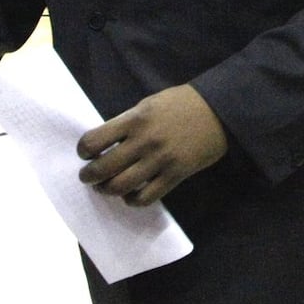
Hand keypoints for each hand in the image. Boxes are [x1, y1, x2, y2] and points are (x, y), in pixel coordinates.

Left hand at [77, 83, 227, 205]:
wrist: (220, 110)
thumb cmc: (182, 103)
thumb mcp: (150, 104)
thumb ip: (128, 122)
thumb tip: (105, 144)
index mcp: (135, 119)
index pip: (94, 141)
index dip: (83, 151)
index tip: (86, 154)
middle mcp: (144, 141)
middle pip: (103, 168)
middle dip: (89, 176)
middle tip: (88, 176)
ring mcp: (160, 160)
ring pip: (121, 186)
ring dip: (107, 190)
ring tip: (106, 187)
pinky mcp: (175, 174)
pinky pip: (146, 197)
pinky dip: (132, 200)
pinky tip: (131, 195)